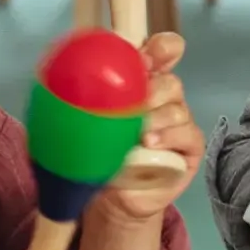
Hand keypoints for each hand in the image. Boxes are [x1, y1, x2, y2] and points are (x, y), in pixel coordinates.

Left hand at [92, 33, 204, 223]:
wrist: (108, 200)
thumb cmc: (95, 158)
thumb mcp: (82, 125)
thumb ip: (80, 99)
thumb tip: (60, 74)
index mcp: (142, 84)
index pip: (163, 53)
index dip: (160, 48)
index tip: (144, 56)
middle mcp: (164, 100)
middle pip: (170, 80)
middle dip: (152, 88)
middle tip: (135, 100)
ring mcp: (179, 124)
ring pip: (177, 108)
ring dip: (157, 116)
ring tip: (139, 132)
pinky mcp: (189, 149)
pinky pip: (187, 135)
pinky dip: (168, 137)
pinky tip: (150, 143)